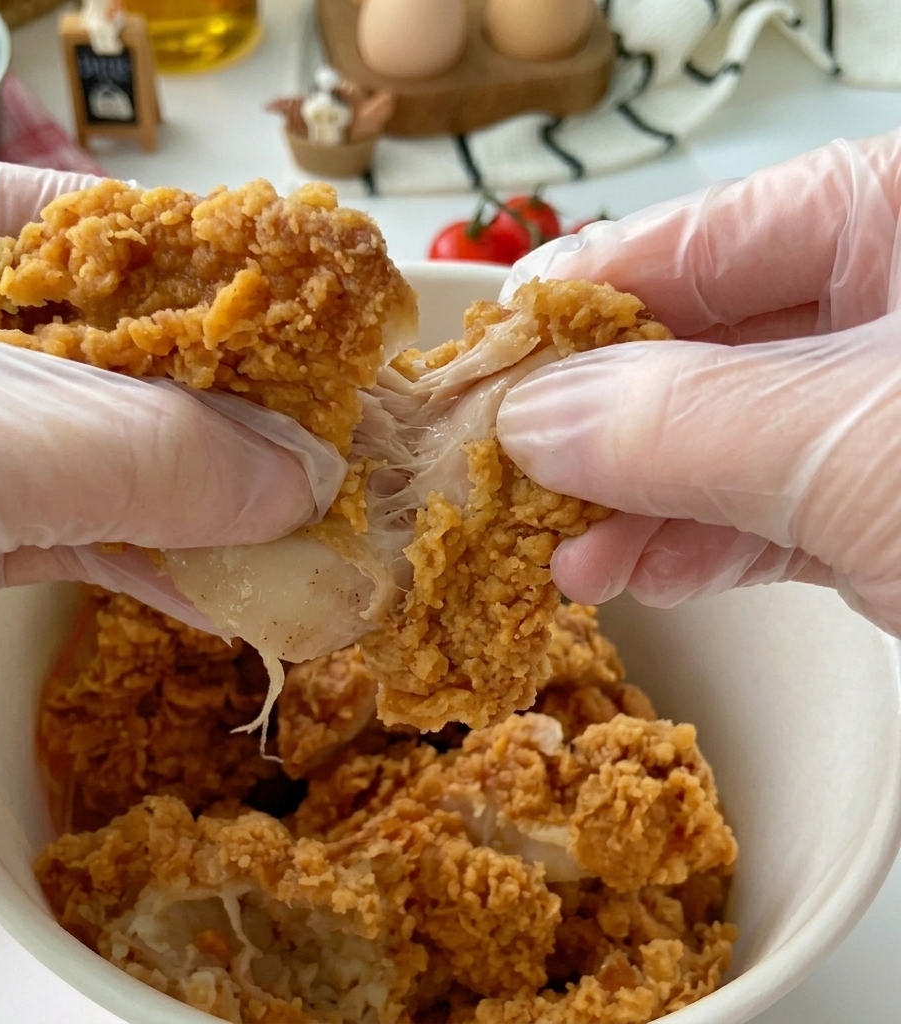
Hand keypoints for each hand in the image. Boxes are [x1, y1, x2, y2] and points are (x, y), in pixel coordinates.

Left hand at [0, 151, 342, 682]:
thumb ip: (151, 450)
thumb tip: (305, 473)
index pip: (109, 237)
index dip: (225, 290)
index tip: (321, 344)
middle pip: (125, 354)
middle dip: (228, 414)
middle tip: (328, 446)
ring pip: (113, 452)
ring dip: (207, 501)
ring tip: (304, 526)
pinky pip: (85, 529)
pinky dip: (159, 559)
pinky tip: (231, 581)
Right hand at [496, 130, 900, 635]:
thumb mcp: (863, 441)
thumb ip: (677, 423)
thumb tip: (532, 415)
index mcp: (888, 217)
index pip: (675, 245)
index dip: (561, 312)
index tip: (475, 372)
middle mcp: (881, 302)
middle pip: (681, 351)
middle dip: (582, 422)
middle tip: (492, 473)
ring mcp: (882, 413)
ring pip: (711, 443)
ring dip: (622, 501)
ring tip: (548, 547)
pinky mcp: (890, 508)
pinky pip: (759, 513)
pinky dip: (689, 547)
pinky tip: (624, 570)